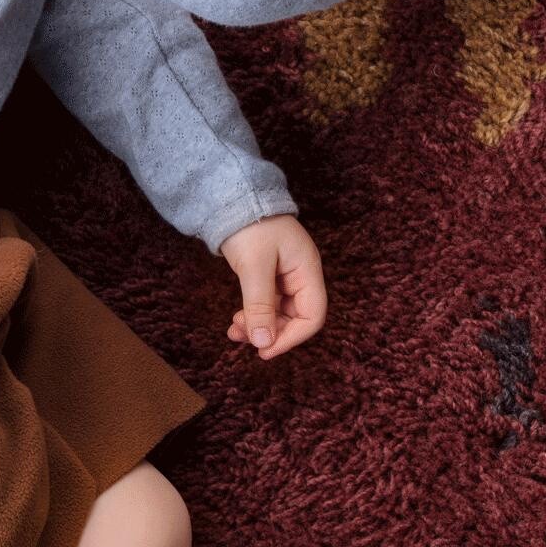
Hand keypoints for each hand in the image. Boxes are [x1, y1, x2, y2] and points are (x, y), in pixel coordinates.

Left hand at [218, 213, 325, 360]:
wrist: (232, 197)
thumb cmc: (249, 225)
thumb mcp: (254, 267)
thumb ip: (260, 306)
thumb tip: (264, 343)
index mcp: (307, 270)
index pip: (313, 316)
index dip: (292, 337)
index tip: (265, 350)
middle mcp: (301, 275)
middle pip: (296, 318)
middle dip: (271, 332)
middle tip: (242, 337)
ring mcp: (286, 275)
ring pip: (280, 313)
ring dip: (259, 326)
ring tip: (234, 331)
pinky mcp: (271, 275)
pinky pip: (268, 304)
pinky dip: (254, 315)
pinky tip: (237, 321)